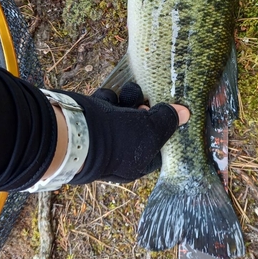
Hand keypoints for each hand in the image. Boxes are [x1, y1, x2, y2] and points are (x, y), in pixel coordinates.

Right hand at [68, 83, 189, 184]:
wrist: (71, 130)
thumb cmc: (116, 138)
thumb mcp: (151, 130)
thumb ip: (168, 120)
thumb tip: (185, 114)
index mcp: (136, 164)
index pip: (158, 145)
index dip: (166, 128)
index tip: (171, 112)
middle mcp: (120, 151)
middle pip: (142, 125)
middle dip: (146, 109)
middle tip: (146, 103)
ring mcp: (105, 135)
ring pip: (125, 111)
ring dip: (128, 100)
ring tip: (129, 94)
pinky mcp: (91, 119)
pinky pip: (107, 104)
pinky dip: (108, 98)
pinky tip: (105, 99)